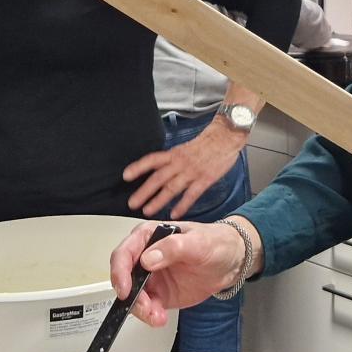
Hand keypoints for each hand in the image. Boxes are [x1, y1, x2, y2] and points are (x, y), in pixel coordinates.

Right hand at [109, 220, 252, 327]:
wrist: (231, 262)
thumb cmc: (215, 243)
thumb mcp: (197, 242)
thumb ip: (172, 247)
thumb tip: (148, 258)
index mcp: (149, 236)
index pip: (124, 252)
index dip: (120, 271)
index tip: (125, 288)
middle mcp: (145, 257)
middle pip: (124, 278)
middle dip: (131, 296)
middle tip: (146, 307)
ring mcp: (151, 277)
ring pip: (133, 297)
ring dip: (141, 310)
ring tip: (157, 316)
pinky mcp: (160, 294)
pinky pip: (147, 308)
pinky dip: (150, 316)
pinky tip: (160, 318)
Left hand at [122, 119, 243, 219]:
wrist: (225, 137)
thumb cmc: (205, 143)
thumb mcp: (184, 148)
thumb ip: (173, 161)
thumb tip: (159, 171)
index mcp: (174, 154)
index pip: (152, 160)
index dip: (139, 167)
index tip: (126, 176)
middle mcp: (180, 163)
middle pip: (158, 178)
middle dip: (144, 191)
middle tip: (132, 203)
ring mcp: (192, 172)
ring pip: (171, 188)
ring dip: (158, 200)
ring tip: (147, 211)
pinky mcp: (205, 179)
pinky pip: (191, 194)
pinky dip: (182, 205)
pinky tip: (175, 214)